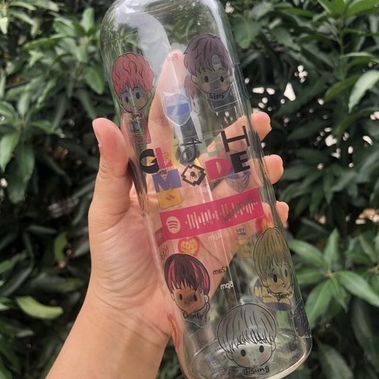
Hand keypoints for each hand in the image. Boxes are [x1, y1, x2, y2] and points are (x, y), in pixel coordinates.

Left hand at [86, 110, 288, 349]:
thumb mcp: (108, 212)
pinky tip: (277, 208)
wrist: (132, 312)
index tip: (183, 66)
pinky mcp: (224, 243)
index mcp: (158, 178)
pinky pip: (251, 223)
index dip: (173, 99)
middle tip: (259, 120)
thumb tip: (101, 122)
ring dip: (260, 171)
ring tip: (274, 164)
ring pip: (240, 184)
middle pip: (217, 153)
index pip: (166, 130)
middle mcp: (187, 190)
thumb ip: (111, 170)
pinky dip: (268, 215)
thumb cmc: (114, 259)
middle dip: (239, 134)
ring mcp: (209, 216)